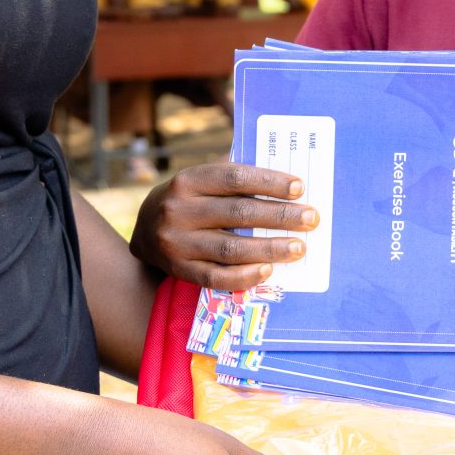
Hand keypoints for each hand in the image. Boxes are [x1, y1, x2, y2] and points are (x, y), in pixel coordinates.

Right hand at [130, 161, 315, 290]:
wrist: (144, 230)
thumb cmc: (188, 200)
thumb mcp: (200, 180)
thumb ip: (233, 177)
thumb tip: (283, 183)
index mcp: (188, 180)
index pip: (235, 177)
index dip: (269, 182)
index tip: (299, 188)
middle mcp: (178, 210)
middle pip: (239, 213)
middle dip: (280, 216)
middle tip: (310, 219)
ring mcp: (176, 243)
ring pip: (231, 248)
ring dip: (270, 248)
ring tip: (298, 247)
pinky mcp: (178, 270)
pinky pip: (216, 277)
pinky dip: (245, 275)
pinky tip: (268, 269)